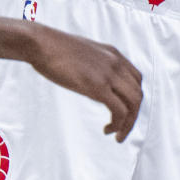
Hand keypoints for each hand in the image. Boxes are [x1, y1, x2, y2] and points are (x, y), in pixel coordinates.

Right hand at [29, 25, 142, 140]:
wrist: (41, 43)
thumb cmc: (54, 48)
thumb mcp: (83, 53)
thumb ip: (93, 64)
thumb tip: (92, 79)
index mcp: (113, 53)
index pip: (136, 79)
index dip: (132, 98)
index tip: (122, 111)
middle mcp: (115, 62)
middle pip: (138, 93)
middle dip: (133, 115)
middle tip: (120, 129)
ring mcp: (108, 73)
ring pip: (133, 104)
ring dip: (128, 124)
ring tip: (116, 135)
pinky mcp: (98, 86)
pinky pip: (119, 110)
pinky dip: (118, 124)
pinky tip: (106, 130)